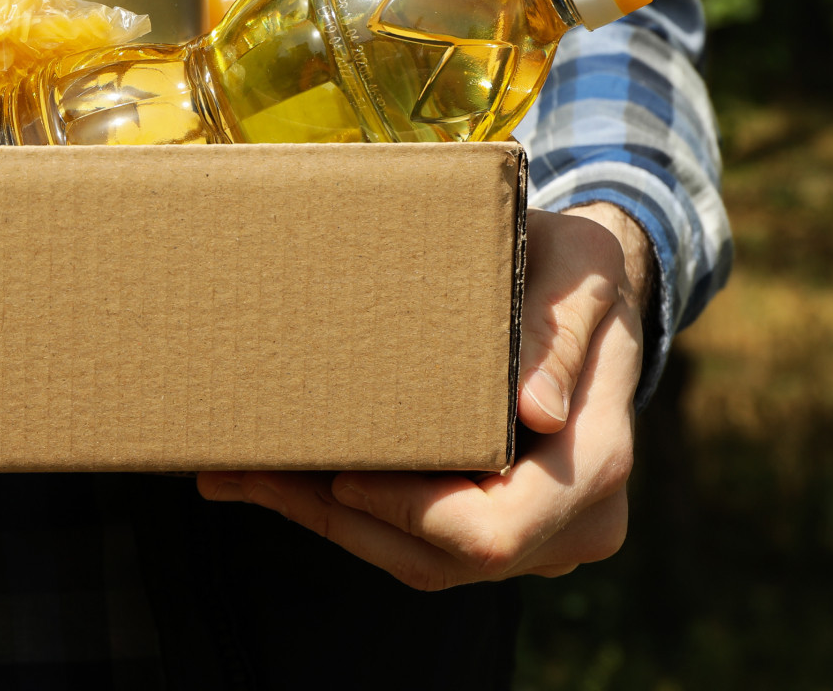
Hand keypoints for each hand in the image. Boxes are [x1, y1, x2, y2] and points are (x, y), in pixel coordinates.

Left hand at [198, 203, 651, 589]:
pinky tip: (277, 480)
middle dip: (337, 519)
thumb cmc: (576, 270)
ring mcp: (536, 537)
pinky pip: (413, 543)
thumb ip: (558, 331)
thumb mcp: (579, 273)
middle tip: (247, 471)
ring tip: (238, 475)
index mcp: (595, 462)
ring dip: (323, 520)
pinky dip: (345, 513)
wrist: (590, 295)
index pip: (495, 531)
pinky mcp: (495, 528)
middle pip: (440, 560)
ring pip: (416, 562)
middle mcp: (573, 521)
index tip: (341, 473)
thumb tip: (538, 412)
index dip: (411, 514)